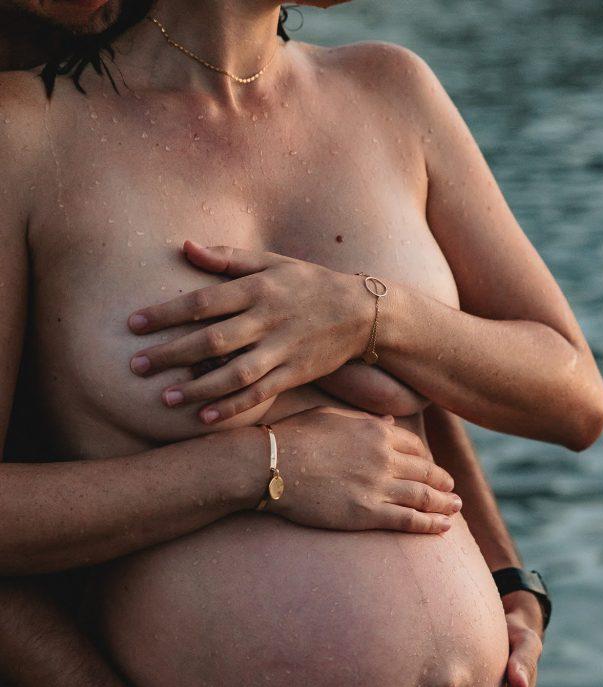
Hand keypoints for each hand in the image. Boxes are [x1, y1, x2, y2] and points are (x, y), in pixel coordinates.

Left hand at [129, 241, 369, 423]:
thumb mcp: (272, 262)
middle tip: (136, 365)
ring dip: (197, 387)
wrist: (361, 312)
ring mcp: (282, 350)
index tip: (133, 323)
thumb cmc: (308, 283)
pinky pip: (259, 394)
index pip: (203, 301)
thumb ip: (227, 257)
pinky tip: (204, 417)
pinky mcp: (294, 374)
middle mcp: (267, 320)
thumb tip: (185, 246)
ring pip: (234, 374)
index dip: (166, 313)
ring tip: (164, 398)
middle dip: (171, 354)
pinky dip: (232, 407)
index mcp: (257, 288)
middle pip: (212, 340)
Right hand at [271, 406, 461, 532]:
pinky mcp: (367, 513)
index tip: (431, 467)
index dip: (426, 458)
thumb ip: (364, 420)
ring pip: (423, 497)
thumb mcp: (332, 416)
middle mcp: (384, 457)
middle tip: (453, 490)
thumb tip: (389, 421)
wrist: (271, 465)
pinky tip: (444, 528)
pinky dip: (430, 524)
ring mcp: (377, 486)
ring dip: (444, 504)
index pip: (414, 446)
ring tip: (456, 508)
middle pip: (425, 471)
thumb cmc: (293, 437)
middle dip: (443, 482)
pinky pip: (408, 520)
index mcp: (376, 431)